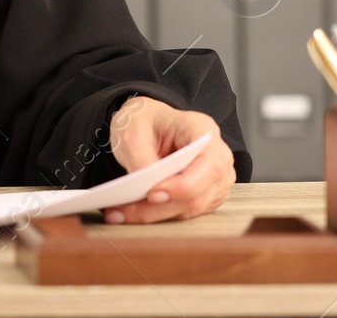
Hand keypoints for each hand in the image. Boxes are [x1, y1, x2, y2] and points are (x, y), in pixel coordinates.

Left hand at [103, 95, 235, 223]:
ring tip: (119, 214)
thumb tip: (146, 192)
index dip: (185, 185)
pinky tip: (131, 212)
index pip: (209, 165)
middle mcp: (217, 157)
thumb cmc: (146, 121)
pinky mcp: (204, 196)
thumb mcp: (134, 131)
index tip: (153, 194)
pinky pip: (183, 212)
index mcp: (204, 130)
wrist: (148, 125)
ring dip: (153, 215)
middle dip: (160, 207)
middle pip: (198, 194)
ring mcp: (214, 180)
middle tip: (124, 210)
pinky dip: (156, 215)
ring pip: (189, 208)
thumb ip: (142, 160)